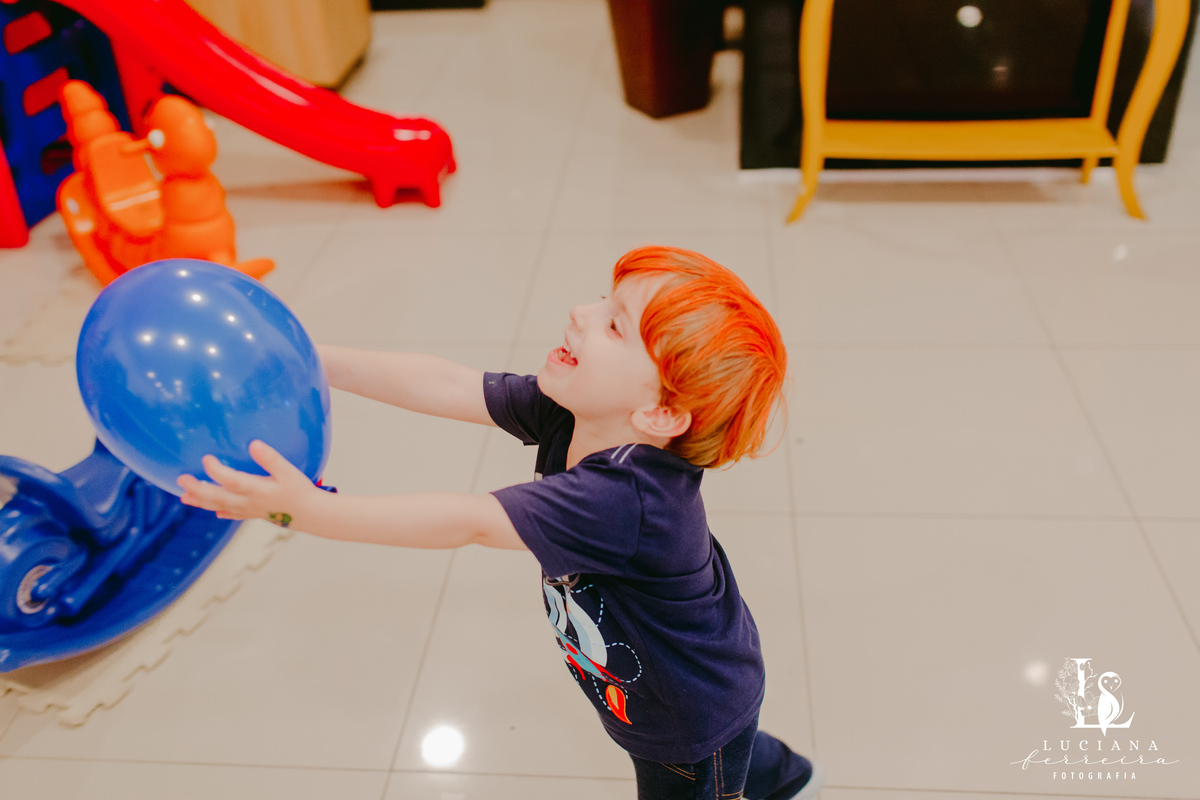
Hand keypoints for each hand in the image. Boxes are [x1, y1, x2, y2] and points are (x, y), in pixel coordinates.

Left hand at [177, 440, 317, 527]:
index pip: (231, 481)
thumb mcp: (289, 471)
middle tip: (181, 480)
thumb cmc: (300, 490)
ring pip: (220, 506)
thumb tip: (253, 443)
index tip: (206, 458)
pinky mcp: (253, 514)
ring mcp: (249, 510)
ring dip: (201, 501)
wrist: (310, 514)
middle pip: (218, 497)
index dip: (216, 471)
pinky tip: (213, 511)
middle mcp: (249, 502)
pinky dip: (221, 511)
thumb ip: (271, 458)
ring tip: (184, 497)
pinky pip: (233, 514)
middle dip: (198, 489)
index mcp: (257, 490)